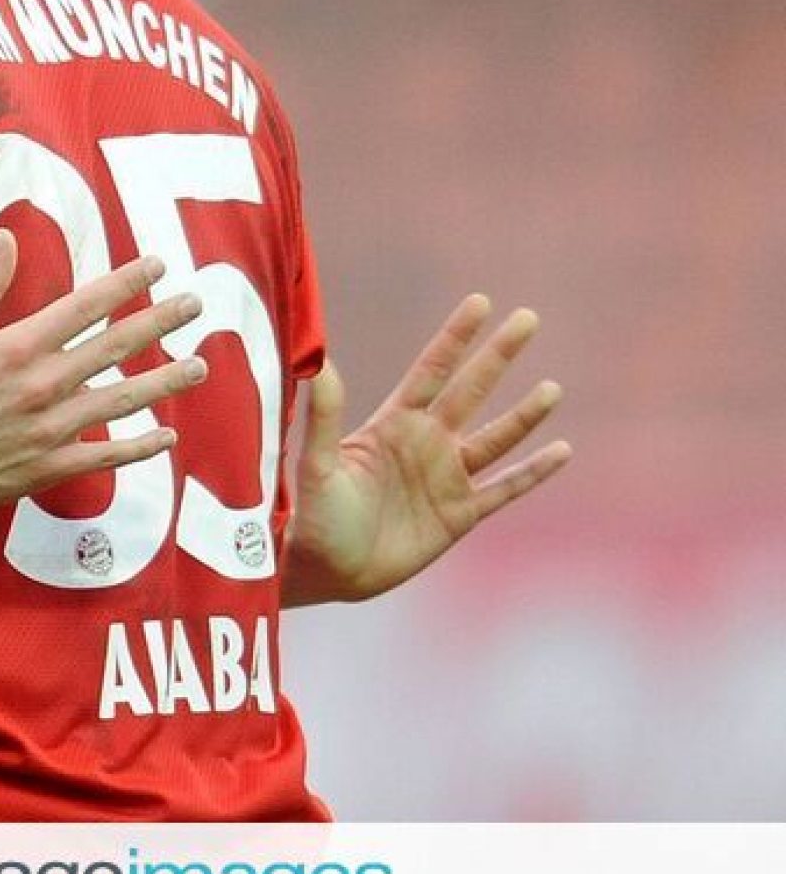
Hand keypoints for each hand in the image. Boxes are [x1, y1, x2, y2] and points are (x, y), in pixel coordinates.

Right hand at [0, 231, 206, 565]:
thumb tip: (7, 236)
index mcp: (19, 347)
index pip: (86, 306)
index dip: (126, 283)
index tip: (156, 266)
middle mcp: (43, 385)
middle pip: (115, 347)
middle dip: (160, 322)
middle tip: (195, 304)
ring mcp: (51, 429)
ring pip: (121, 400)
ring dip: (164, 382)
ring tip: (199, 366)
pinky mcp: (50, 466)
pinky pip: (105, 456)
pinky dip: (139, 447)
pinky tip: (167, 438)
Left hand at [283, 296, 570, 605]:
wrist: (324, 572)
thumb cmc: (312, 518)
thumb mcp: (316, 466)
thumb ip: (323, 418)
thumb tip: (322, 365)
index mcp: (392, 425)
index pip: (432, 371)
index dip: (456, 337)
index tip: (481, 302)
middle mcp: (425, 444)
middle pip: (471, 391)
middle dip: (499, 355)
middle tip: (528, 318)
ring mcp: (446, 478)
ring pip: (496, 438)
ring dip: (525, 415)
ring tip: (552, 388)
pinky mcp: (459, 515)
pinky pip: (505, 488)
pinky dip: (534, 472)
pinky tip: (561, 451)